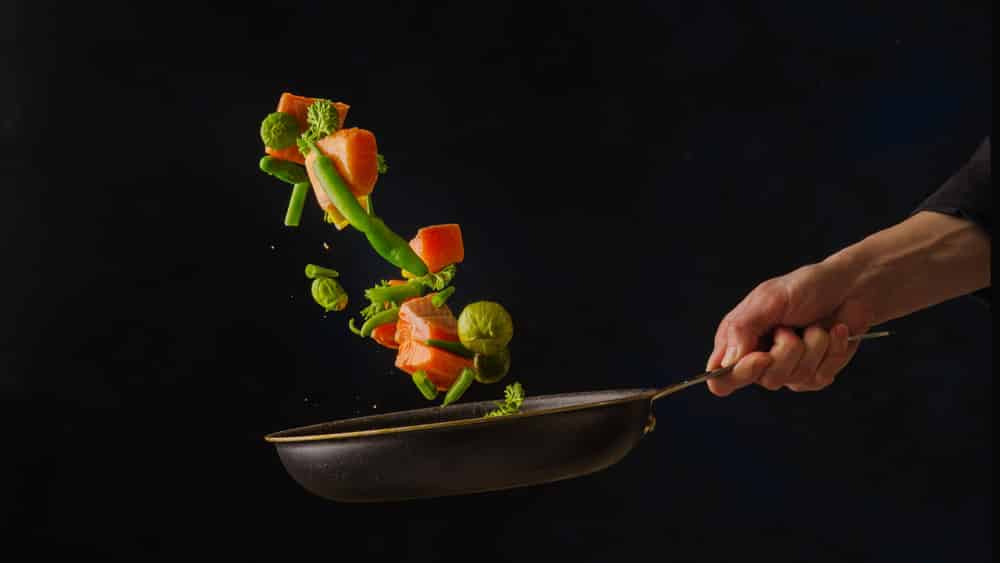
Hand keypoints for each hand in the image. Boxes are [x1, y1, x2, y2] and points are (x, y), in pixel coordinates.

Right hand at [705, 260, 874, 395]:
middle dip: (786, 351)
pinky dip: (832, 350)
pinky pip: (821, 376)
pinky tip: (834, 331)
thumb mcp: (769, 299)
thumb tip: (726, 363)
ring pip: (795, 378)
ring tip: (814, 325)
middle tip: (790, 328)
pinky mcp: (815, 374)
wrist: (851, 286)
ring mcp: (789, 370)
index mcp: (738, 340)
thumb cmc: (805, 286)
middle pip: (765, 380)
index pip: (721, 378)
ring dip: (813, 346)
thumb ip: (743, 329)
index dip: (739, 375)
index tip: (762, 357)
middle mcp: (760, 359)